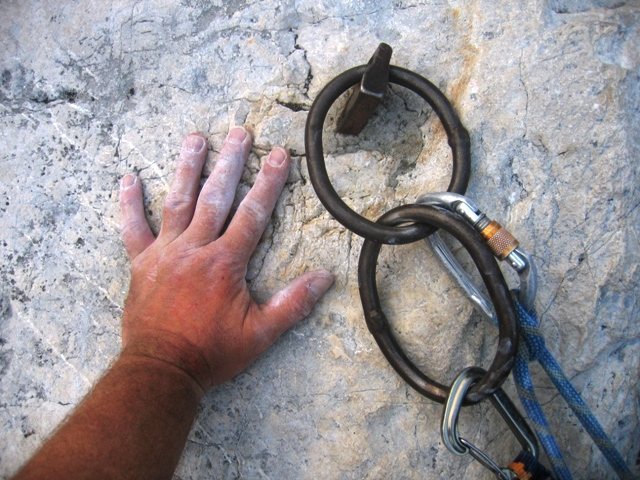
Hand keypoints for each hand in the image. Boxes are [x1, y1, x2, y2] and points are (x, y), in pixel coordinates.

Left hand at [118, 127, 333, 390]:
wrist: (162, 369)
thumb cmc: (212, 352)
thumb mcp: (261, 334)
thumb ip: (293, 304)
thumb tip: (326, 278)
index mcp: (226, 262)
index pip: (253, 213)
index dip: (269, 182)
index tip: (279, 155)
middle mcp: (196, 248)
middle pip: (216, 197)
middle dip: (230, 162)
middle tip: (239, 132)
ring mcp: (165, 253)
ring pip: (178, 202)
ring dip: (188, 168)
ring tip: (195, 138)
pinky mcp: (141, 264)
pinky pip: (133, 229)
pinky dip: (130, 204)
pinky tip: (128, 179)